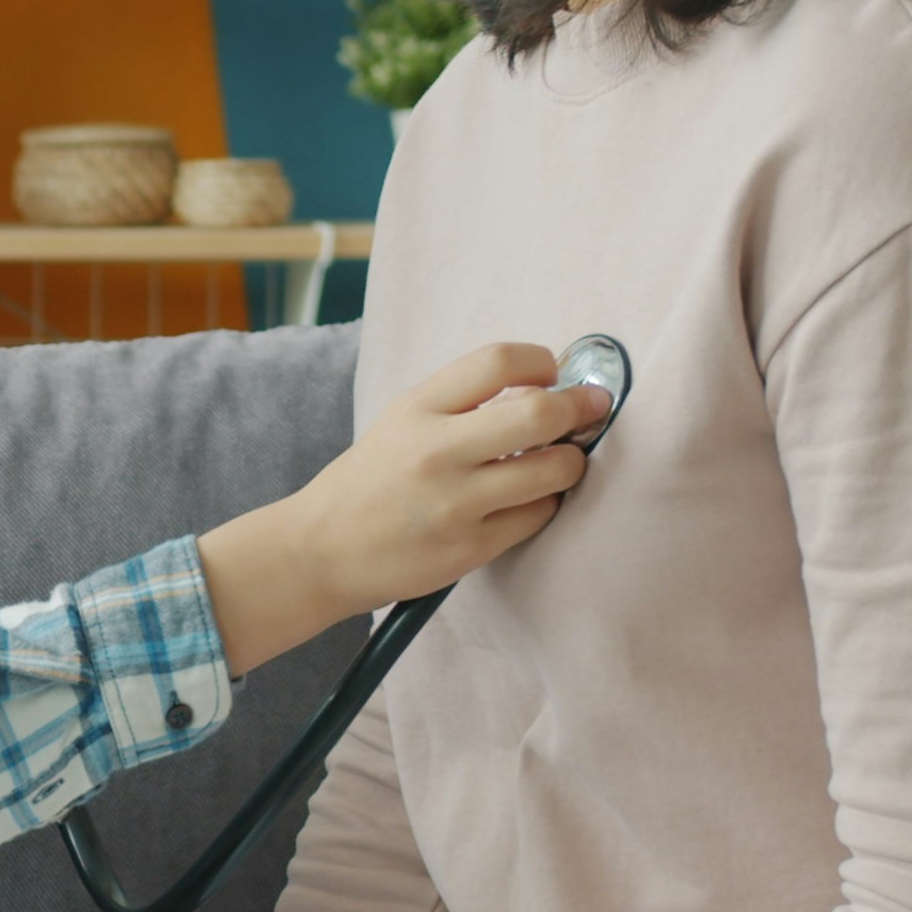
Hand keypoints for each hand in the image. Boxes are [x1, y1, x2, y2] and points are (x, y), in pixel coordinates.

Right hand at [201, 343, 607, 672]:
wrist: (320, 550)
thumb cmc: (369, 482)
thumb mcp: (401, 423)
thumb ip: (461, 404)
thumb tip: (542, 387)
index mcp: (417, 409)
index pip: (497, 361)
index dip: (541, 361)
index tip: (553, 373)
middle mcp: (436, 452)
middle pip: (539, 413)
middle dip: (580, 407)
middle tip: (591, 408)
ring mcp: (454, 504)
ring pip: (552, 470)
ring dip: (572, 462)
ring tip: (565, 461)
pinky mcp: (469, 548)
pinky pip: (537, 516)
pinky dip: (545, 503)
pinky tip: (531, 499)